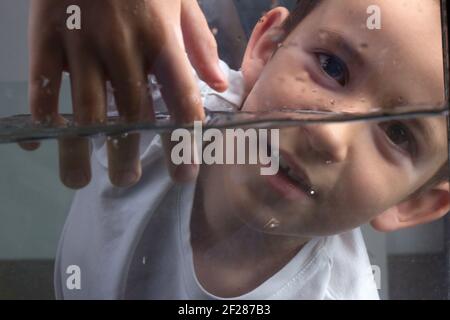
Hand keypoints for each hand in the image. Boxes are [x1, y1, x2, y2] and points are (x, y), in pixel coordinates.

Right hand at [24, 0, 227, 187]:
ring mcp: (81, 44)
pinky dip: (41, 119)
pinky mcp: (45, 38)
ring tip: (80, 182)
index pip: (181, 101)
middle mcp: (123, 48)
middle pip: (131, 114)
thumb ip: (199, 42)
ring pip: (84, 110)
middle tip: (127, 180)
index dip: (184, 142)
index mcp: (161, 39)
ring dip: (80, 150)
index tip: (184, 175)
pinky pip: (42, 87)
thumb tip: (218, 84)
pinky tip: (40, 145)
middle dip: (128, 154)